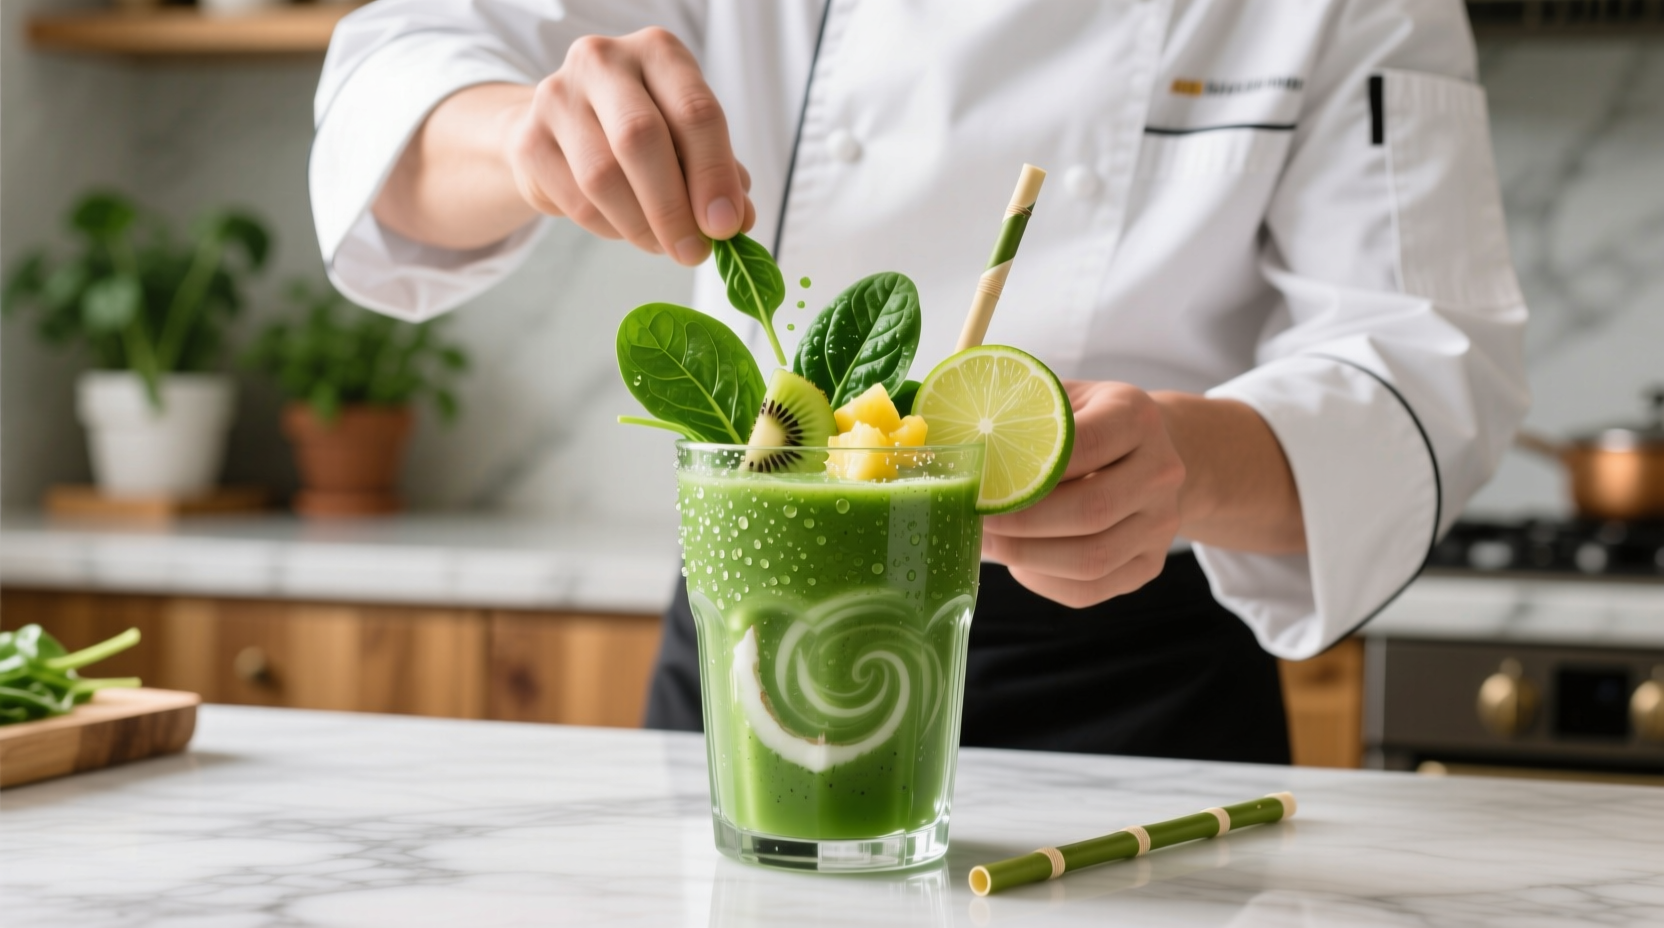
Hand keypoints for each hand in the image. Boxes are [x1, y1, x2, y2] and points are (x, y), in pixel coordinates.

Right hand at [507, 28, 755, 263]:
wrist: (562, 129)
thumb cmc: (640, 129)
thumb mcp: (687, 139)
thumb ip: (717, 173)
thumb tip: (737, 220)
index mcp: (658, 52)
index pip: (694, 112)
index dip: (714, 174)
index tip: (727, 226)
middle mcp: (603, 61)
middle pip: (640, 139)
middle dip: (674, 208)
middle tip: (694, 252)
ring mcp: (558, 96)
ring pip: (603, 176)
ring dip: (642, 226)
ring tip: (664, 245)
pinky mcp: (529, 139)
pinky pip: (577, 201)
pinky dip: (611, 228)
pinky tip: (627, 229)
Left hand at [981, 382, 1184, 608]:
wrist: (1146, 453)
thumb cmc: (1085, 422)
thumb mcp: (1059, 397)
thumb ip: (1015, 411)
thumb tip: (938, 432)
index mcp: (1136, 415)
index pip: (1083, 446)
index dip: (1026, 469)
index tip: (979, 480)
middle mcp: (1161, 470)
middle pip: (1090, 510)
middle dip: (1021, 522)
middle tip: (973, 518)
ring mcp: (1161, 523)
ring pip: (1091, 559)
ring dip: (1027, 556)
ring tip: (986, 543)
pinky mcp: (1149, 564)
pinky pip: (1091, 590)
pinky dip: (1043, 581)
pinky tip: (1017, 563)